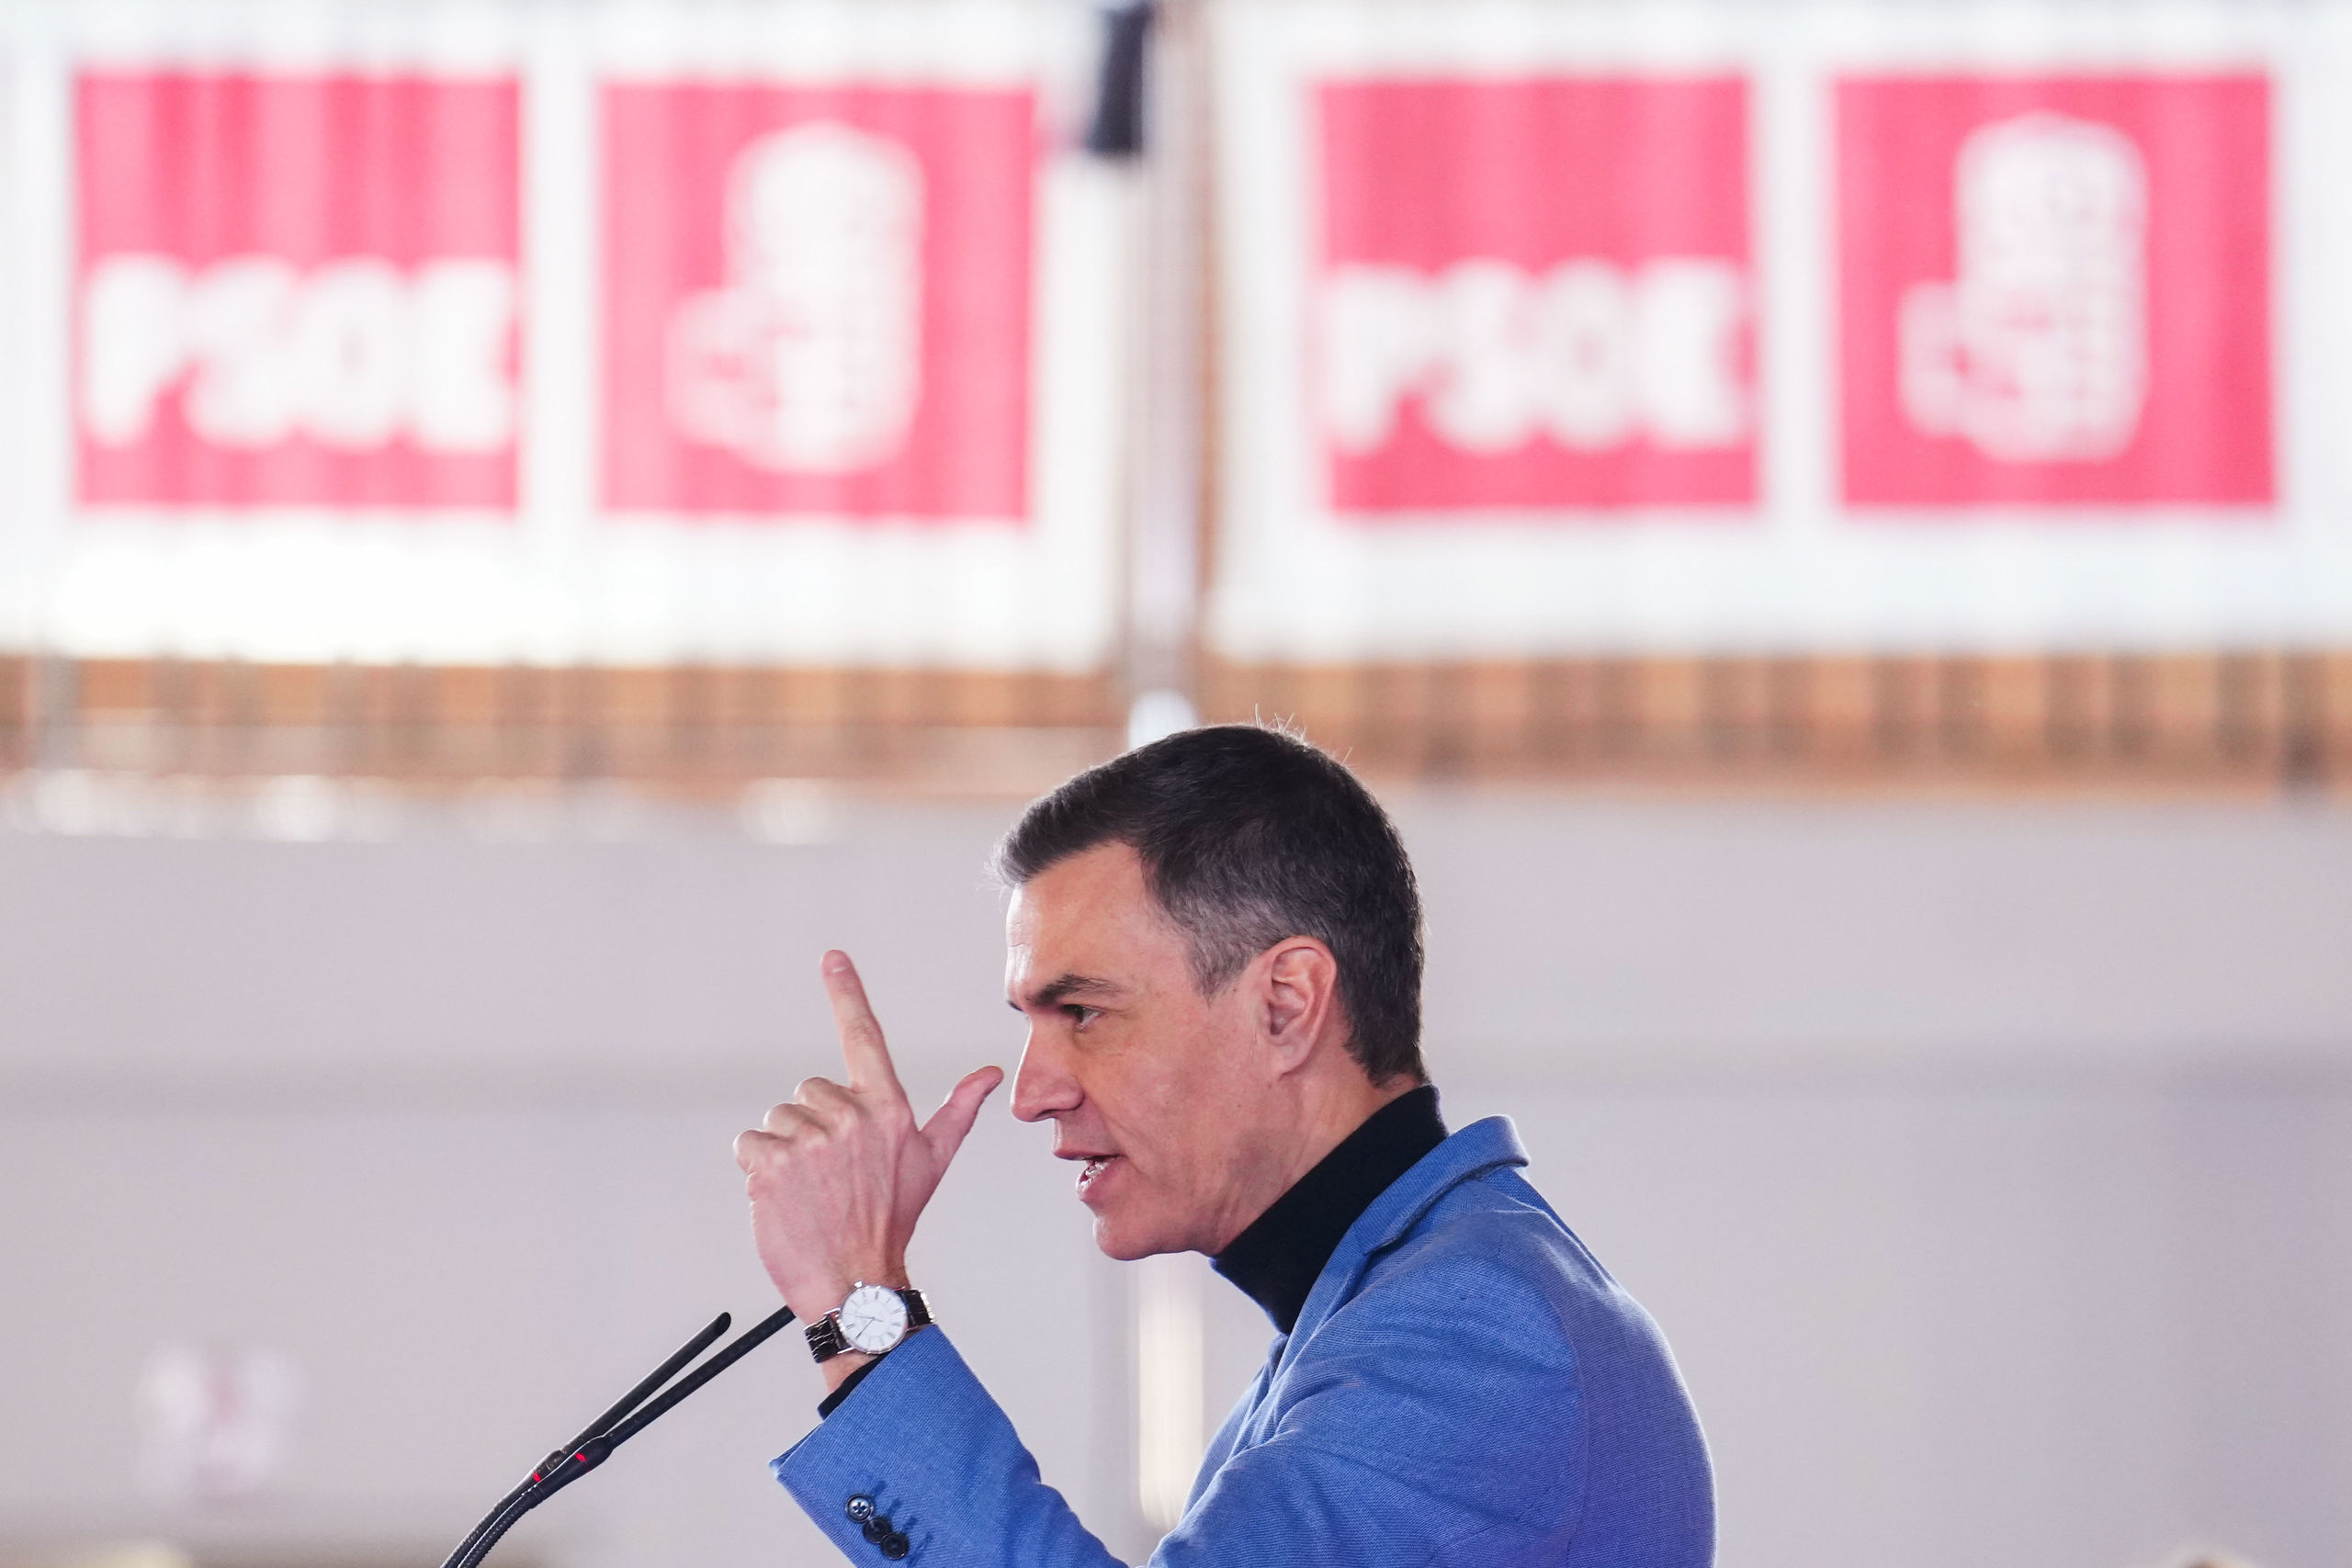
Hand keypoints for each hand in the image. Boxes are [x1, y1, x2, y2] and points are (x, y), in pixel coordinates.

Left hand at [733, 951, 1002, 1346]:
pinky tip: (783, 1197)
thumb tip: (989, 1074)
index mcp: (889, 1110)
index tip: (832, 957)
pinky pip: (749, 1144)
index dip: (848, 993)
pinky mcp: (772, 1163)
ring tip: (809, 1191)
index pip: (865, 1037)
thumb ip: (958, 1110)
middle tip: (831, 1175)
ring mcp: (811, 1141)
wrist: (857, 1284)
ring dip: (783, 1152)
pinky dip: (757, 1169)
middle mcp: (851, 1118)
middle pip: (807, 1092)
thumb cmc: (891, 1222)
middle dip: (811, 1126)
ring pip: (777, 1119)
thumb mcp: (932, 1161)